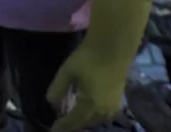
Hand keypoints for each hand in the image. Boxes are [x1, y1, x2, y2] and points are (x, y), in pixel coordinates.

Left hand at [45, 0, 153, 131]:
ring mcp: (114, 104)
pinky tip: (89, 108)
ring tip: (74, 116)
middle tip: (62, 122)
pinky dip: (95, 115)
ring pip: (98, 120)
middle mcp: (104, 109)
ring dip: (86, 120)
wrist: (114, 46)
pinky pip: (105, 114)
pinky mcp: (119, 98)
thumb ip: (58, 88)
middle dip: (74, 124)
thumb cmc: (89, 57)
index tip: (53, 130)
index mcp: (90, 104)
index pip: (73, 121)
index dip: (62, 126)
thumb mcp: (67, 71)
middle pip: (86, 123)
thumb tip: (51, 102)